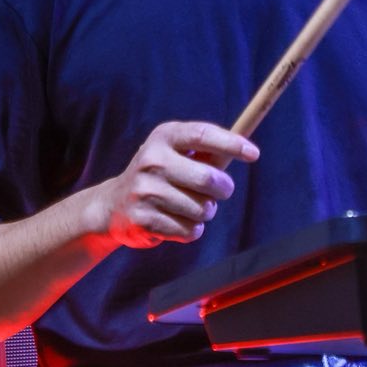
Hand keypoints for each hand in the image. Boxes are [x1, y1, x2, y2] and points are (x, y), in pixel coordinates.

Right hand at [89, 121, 255, 249]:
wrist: (112, 205)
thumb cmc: (160, 175)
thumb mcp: (177, 153)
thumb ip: (209, 152)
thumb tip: (248, 151)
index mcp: (164, 137)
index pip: (203, 135)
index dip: (231, 144)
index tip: (254, 154)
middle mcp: (152, 160)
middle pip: (208, 178)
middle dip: (223, 189)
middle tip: (220, 190)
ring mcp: (145, 190)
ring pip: (203, 209)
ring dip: (206, 212)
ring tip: (190, 206)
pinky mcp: (144, 219)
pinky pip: (190, 230)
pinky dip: (191, 229)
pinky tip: (175, 220)